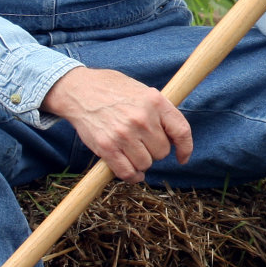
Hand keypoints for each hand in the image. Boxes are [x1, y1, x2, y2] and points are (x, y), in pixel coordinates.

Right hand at [41, 66, 192, 181]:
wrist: (79, 90)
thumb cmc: (112, 90)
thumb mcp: (142, 91)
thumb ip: (159, 111)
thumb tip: (174, 136)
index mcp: (155, 102)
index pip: (181, 131)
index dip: (186, 148)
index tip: (183, 157)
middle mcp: (142, 119)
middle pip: (162, 151)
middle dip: (155, 150)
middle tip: (143, 142)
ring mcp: (124, 134)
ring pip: (146, 163)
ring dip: (142, 162)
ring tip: (133, 151)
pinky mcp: (107, 147)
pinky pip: (127, 172)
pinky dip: (132, 176)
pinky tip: (132, 172)